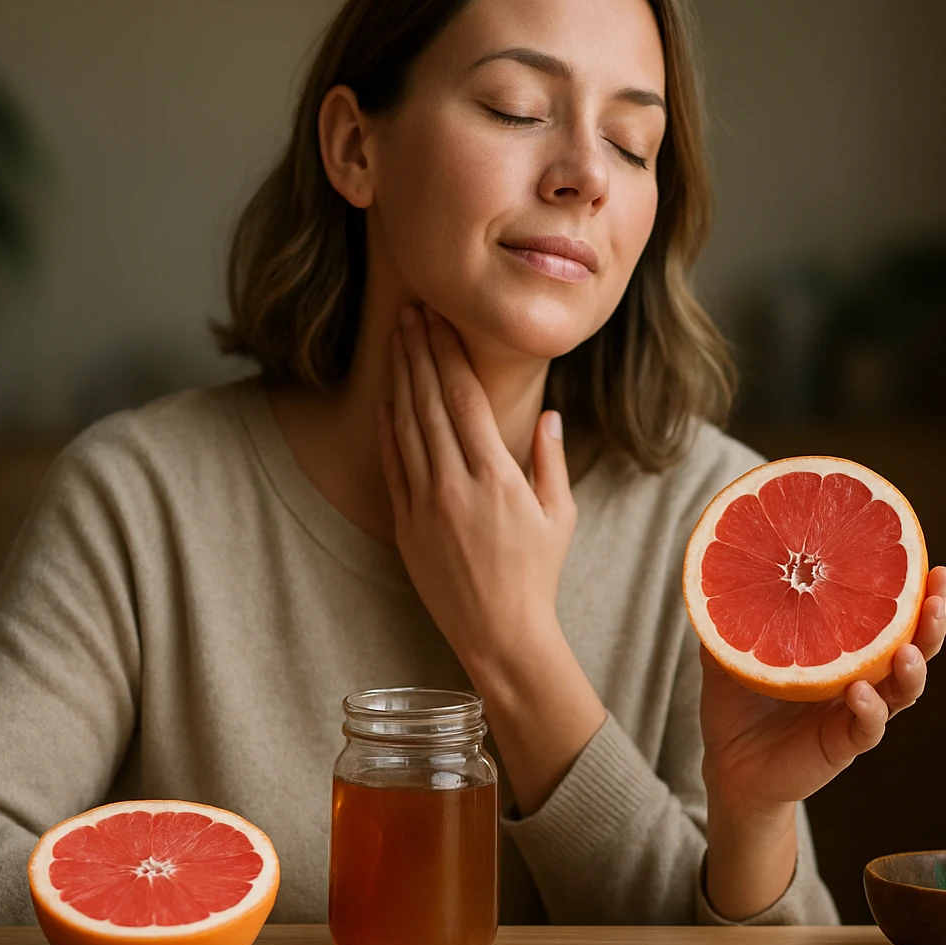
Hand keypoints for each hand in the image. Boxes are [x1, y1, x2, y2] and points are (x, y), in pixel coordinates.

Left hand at [375, 303, 575, 671]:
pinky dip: (387, 429)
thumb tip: (549, 413)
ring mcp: (425, 505)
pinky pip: (392, 466)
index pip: (465, 399)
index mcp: (497, 477)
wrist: (498, 632)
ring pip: (406, 427)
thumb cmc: (536, 574)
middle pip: (429, 403)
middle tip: (409, 311)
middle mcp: (455, 485)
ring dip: (400, 380)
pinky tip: (386, 400)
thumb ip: (550, 460)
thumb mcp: (559, 515)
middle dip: (418, 352)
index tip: (441, 320)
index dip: (449, 354)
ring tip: (396, 341)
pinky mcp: (405, 525)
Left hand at [700, 566, 945, 815]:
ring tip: (908, 650)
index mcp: (842, 649)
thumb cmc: (737, 705)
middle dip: (932, 624)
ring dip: (912, 669)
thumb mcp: (729, 652)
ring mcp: (855, 713)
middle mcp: (860, 678)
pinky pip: (868, 728)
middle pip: (914, 648)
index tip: (936, 568)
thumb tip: (721, 570)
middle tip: (938, 597)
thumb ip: (729, 617)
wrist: (728, 765)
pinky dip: (870, 710)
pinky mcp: (842, 744)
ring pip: (903, 691)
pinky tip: (860, 692)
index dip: (916, 595)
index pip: (889, 618)